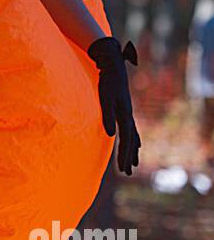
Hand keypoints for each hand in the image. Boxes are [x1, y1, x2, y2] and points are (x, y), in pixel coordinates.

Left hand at [87, 36, 141, 175]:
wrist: (114, 67)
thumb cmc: (107, 82)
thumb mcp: (104, 98)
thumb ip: (107, 116)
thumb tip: (110, 134)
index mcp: (124, 114)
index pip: (126, 140)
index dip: (125, 155)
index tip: (124, 169)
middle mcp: (129, 115)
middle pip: (131, 141)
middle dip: (129, 157)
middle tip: (128, 172)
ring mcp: (128, 112)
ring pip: (133, 136)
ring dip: (132, 150)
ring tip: (133, 164)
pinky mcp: (125, 110)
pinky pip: (131, 129)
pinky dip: (133, 139)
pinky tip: (134, 144)